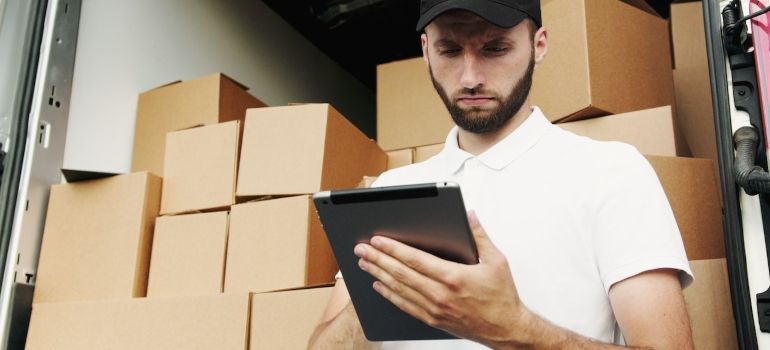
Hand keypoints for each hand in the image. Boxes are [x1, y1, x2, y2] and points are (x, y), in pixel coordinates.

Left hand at [354, 211, 529, 346]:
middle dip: (378, 260)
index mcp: (453, 277)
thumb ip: (480, 236)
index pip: (415, 260)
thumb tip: (470, 215)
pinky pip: (405, 306)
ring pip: (399, 290)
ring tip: (364, 264)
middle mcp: (440, 294)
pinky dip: (390, 295)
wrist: (506, 330)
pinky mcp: (433, 319)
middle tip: (361, 250)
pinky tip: (379, 286)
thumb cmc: (502, 297)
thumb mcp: (496, 261)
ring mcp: (434, 309)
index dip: (393, 249)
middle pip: (401, 274)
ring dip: (379, 275)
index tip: (378, 240)